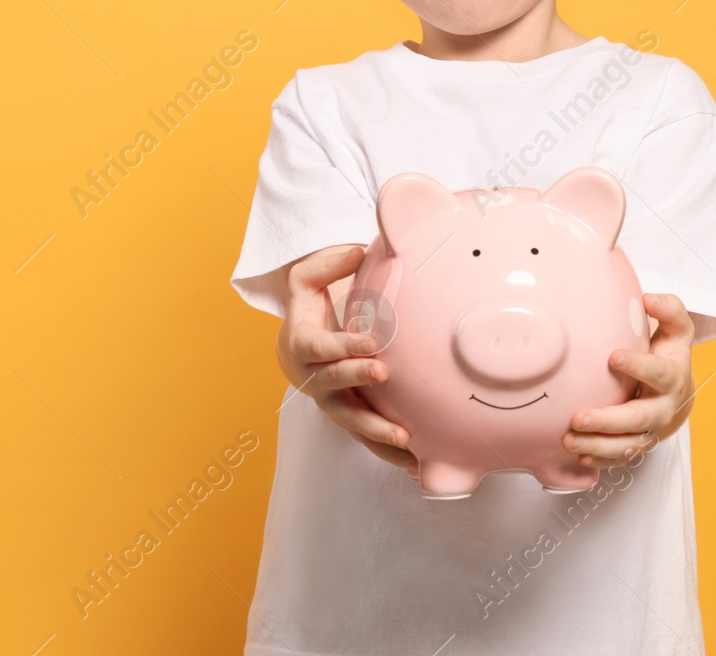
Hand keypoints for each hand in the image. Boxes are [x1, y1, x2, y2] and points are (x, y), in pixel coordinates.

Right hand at [277, 244, 419, 479]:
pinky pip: (367, 439)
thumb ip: (329, 263)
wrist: (299, 346)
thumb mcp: (306, 278)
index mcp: (304, 345)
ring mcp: (333, 402)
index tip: (371, 341)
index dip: (344, 346)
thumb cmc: (310, 308)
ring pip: (351, 422)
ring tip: (405, 439)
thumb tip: (358, 251)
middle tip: (385, 375)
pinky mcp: (351, 417)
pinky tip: (417, 465)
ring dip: (375, 432)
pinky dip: (389, 453)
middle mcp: (316, 379)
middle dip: (358, 381)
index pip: (322, 348)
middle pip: (334, 387)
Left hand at [563, 293, 696, 468]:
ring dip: (598, 446)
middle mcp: (663, 409)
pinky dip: (600, 460)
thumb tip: (648, 298)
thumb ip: (668, 310)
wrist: (678, 395)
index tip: (613, 357)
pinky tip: (577, 456)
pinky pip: (619, 458)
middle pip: (639, 419)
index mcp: (673, 378)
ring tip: (569, 440)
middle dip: (609, 421)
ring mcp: (650, 431)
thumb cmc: (669, 356)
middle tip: (578, 417)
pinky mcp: (637, 445)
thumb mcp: (676, 330)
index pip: (659, 373)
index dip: (639, 367)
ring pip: (627, 445)